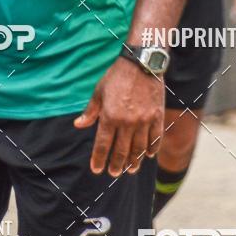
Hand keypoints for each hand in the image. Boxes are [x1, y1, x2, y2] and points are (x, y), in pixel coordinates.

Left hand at [74, 56, 163, 176]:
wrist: (142, 63)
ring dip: (134, 161)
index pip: (103, 145)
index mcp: (110, 116)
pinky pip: (155, 138)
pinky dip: (152, 149)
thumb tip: (79, 125)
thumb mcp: (99, 91)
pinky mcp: (157, 116)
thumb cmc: (117, 76)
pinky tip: (149, 155)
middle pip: (121, 151)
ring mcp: (144, 121)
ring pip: (139, 148)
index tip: (97, 169)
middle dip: (116, 165)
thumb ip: (90, 111)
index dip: (99, 159)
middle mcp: (127, 122)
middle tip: (114, 173)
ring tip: (131, 170)